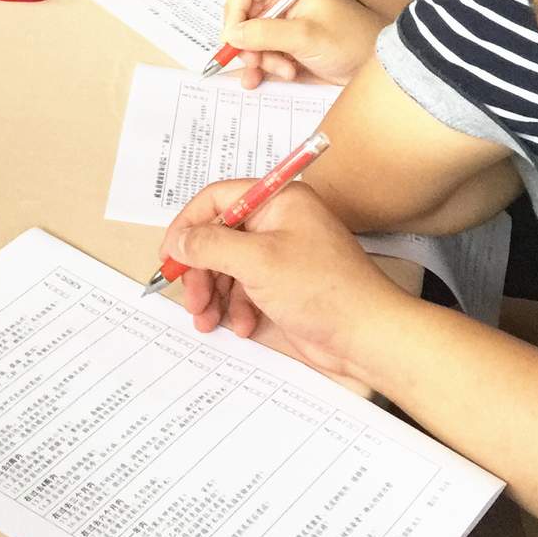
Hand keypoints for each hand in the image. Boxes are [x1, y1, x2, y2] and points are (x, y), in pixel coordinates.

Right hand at [160, 183, 409, 380]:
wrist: (367, 337)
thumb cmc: (322, 289)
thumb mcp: (257, 262)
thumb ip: (210, 246)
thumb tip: (179, 241)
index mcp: (278, 200)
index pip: (218, 199)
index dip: (188, 225)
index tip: (169, 255)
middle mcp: (279, 222)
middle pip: (219, 237)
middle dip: (201, 270)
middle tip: (191, 298)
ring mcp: (282, 254)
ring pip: (228, 267)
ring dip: (214, 295)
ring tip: (207, 320)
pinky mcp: (285, 285)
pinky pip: (246, 290)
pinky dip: (237, 308)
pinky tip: (242, 327)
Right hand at [222, 0, 383, 88]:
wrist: (377, 66)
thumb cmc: (351, 42)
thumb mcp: (307, 36)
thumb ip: (266, 33)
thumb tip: (231, 34)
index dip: (233, 12)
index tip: (233, 38)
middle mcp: (283, 1)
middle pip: (243, 16)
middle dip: (247, 42)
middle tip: (256, 62)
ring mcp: (284, 24)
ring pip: (250, 39)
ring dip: (259, 59)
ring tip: (283, 71)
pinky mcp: (286, 45)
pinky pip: (260, 54)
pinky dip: (258, 68)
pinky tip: (258, 81)